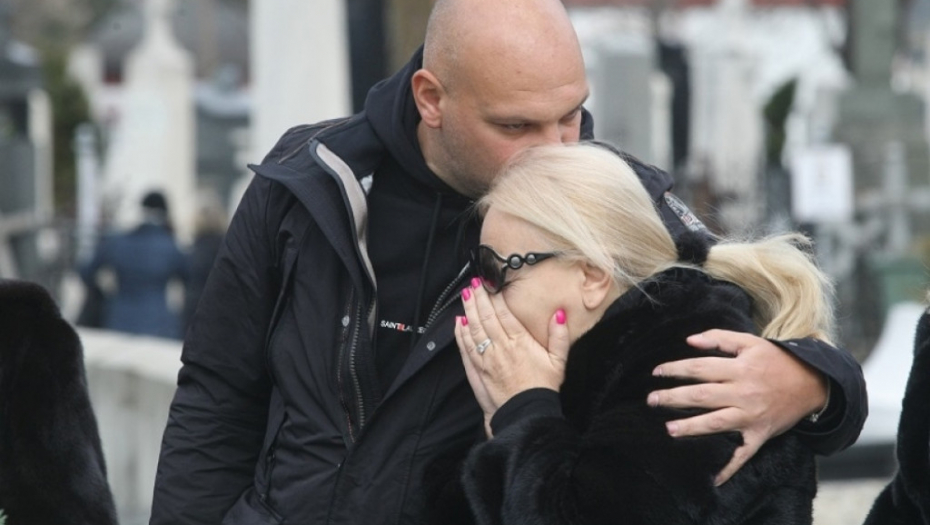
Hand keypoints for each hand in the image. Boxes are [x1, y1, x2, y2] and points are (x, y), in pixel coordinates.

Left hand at [454, 278, 570, 432]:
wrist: (526, 414)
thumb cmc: (543, 388)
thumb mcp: (559, 361)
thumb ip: (559, 336)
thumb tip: (559, 314)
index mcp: (519, 342)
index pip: (503, 313)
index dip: (495, 297)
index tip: (490, 283)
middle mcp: (500, 347)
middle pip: (485, 317)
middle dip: (478, 298)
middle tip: (473, 283)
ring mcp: (486, 359)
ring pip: (474, 329)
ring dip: (468, 311)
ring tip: (465, 295)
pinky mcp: (478, 371)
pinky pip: (466, 348)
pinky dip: (460, 334)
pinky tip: (458, 323)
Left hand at [647, 329, 827, 485]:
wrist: (813, 383)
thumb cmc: (777, 361)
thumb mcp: (750, 342)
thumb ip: (719, 337)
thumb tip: (689, 340)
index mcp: (739, 369)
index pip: (698, 368)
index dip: (675, 369)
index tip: (656, 373)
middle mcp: (743, 393)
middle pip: (701, 395)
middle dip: (673, 398)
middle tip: (651, 400)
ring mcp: (751, 416)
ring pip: (715, 423)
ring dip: (691, 427)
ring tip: (669, 429)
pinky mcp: (759, 434)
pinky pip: (743, 454)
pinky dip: (728, 468)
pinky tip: (712, 478)